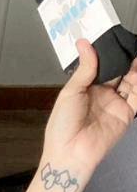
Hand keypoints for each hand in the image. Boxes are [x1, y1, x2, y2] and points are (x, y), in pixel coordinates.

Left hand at [42, 38, 136, 184]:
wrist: (69, 153)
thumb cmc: (62, 126)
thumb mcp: (70, 93)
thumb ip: (84, 69)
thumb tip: (84, 43)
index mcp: (86, 89)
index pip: (102, 66)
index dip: (109, 54)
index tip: (115, 38)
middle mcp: (103, 95)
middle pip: (119, 71)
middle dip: (125, 58)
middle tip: (130, 43)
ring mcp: (116, 104)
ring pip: (132, 81)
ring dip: (135, 68)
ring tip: (136, 54)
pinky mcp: (126, 114)